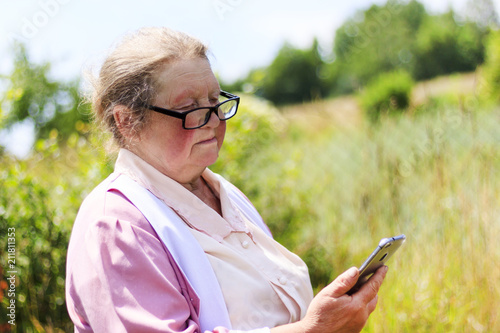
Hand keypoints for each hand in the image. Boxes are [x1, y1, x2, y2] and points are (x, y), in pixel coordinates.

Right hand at [271, 265, 387, 332]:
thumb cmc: (320, 314)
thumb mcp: (328, 294)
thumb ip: (343, 282)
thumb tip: (356, 270)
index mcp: (356, 305)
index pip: (373, 287)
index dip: (379, 276)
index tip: (384, 267)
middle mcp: (362, 316)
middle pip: (373, 297)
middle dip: (372, 286)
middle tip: (368, 275)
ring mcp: (359, 324)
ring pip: (368, 307)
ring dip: (367, 296)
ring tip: (359, 287)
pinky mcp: (355, 329)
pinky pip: (363, 314)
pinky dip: (360, 305)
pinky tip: (351, 302)